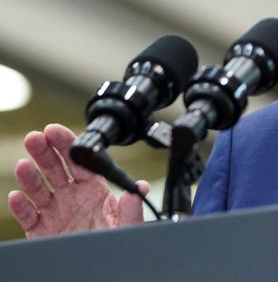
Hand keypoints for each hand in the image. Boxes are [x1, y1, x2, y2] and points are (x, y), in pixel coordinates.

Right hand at [7, 124, 146, 237]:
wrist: (100, 267)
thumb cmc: (114, 241)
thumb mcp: (128, 225)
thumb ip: (133, 209)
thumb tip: (139, 188)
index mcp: (94, 189)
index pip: (80, 162)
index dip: (68, 145)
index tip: (56, 131)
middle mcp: (72, 197)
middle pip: (56, 169)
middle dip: (45, 151)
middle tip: (36, 137)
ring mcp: (56, 212)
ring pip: (39, 190)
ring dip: (30, 176)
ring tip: (23, 164)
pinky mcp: (41, 230)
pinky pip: (29, 217)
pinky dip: (21, 207)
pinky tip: (17, 196)